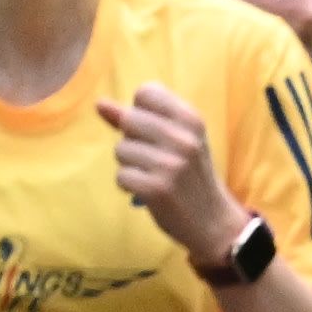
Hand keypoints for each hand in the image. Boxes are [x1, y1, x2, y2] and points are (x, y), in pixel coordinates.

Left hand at [111, 84, 241, 258]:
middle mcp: (184, 139)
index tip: (153, 130)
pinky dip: (129, 184)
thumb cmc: (189, 172)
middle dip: (132, 139)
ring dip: (130, 164)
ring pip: (121, 149)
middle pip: (129, 119)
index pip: (146, 92)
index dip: (139, 111)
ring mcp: (171, 164)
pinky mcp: (157, 189)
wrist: (211, 218)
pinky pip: (121, 176)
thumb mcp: (176, 138)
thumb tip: (100, 103)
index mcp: (192, 119)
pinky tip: (147, 189)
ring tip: (153, 174)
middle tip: (154, 157)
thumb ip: (138, 118)